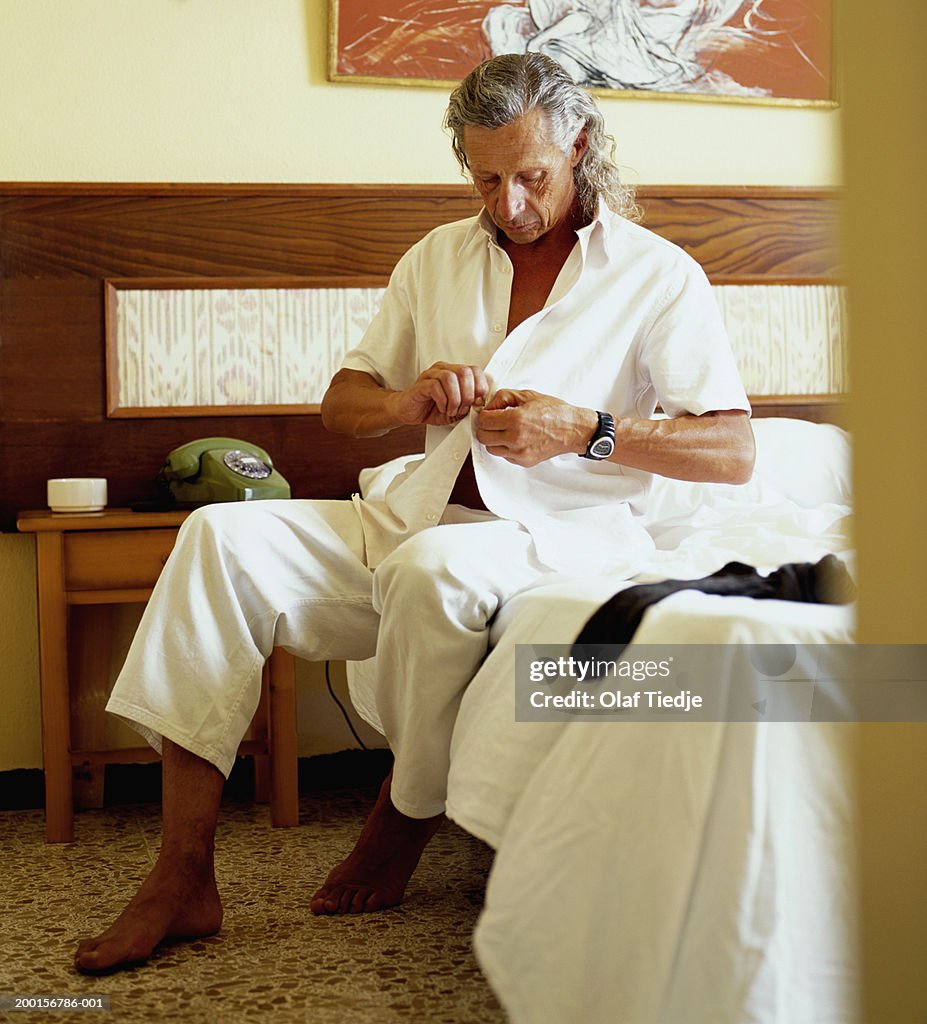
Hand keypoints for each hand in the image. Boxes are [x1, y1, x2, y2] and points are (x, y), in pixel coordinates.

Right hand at [391, 363, 489, 426]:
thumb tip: (482, 403)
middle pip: (464, 372)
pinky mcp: (421, 384)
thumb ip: (469, 404)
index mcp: (455, 372)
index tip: (477, 403)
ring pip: (450, 378)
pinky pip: (435, 386)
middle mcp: (444, 369)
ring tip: (452, 410)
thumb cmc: (432, 408)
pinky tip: (442, 408)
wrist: (410, 412)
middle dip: (468, 394)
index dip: (480, 386)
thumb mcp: (457, 409)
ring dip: (455, 399)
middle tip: (463, 408)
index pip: (475, 370)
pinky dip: (443, 400)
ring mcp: (431, 375)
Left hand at [476, 389, 597, 466]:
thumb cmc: (554, 412)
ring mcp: (519, 452)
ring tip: (504, 431)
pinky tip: (515, 438)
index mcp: (515, 419)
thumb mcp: (527, 395)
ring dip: (493, 439)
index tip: (490, 413)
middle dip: (485, 428)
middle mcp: (516, 438)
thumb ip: (503, 397)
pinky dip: (505, 447)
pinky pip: (504, 455)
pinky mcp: (524, 461)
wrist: (572, 429)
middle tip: (493, 422)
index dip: (484, 414)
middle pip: (483, 437)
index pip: (483, 421)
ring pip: (491, 449)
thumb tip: (489, 406)